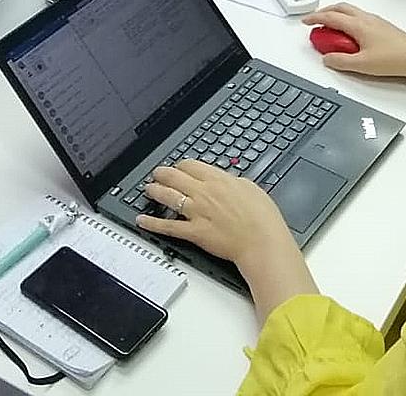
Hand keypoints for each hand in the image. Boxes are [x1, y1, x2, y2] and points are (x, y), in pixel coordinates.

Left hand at [137, 160, 299, 271]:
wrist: (262, 241)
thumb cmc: (262, 218)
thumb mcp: (250, 188)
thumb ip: (232, 182)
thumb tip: (225, 180)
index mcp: (218, 179)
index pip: (190, 165)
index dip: (180, 165)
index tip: (178, 167)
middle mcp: (204, 192)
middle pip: (174, 176)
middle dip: (162, 173)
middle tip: (157, 174)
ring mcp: (197, 212)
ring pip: (168, 196)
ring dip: (155, 191)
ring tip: (148, 189)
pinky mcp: (194, 232)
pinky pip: (168, 226)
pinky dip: (152, 223)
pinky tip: (142, 220)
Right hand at [301, 3, 405, 78]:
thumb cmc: (394, 58)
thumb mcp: (362, 64)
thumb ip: (341, 61)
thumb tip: (327, 58)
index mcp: (358, 25)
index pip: (331, 16)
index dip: (316, 18)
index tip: (306, 21)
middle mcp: (366, 18)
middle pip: (340, 7)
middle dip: (325, 11)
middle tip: (316, 20)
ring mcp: (375, 21)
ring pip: (351, 10)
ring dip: (337, 14)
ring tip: (331, 27)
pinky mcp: (382, 26)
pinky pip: (359, 16)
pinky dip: (348, 19)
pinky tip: (349, 32)